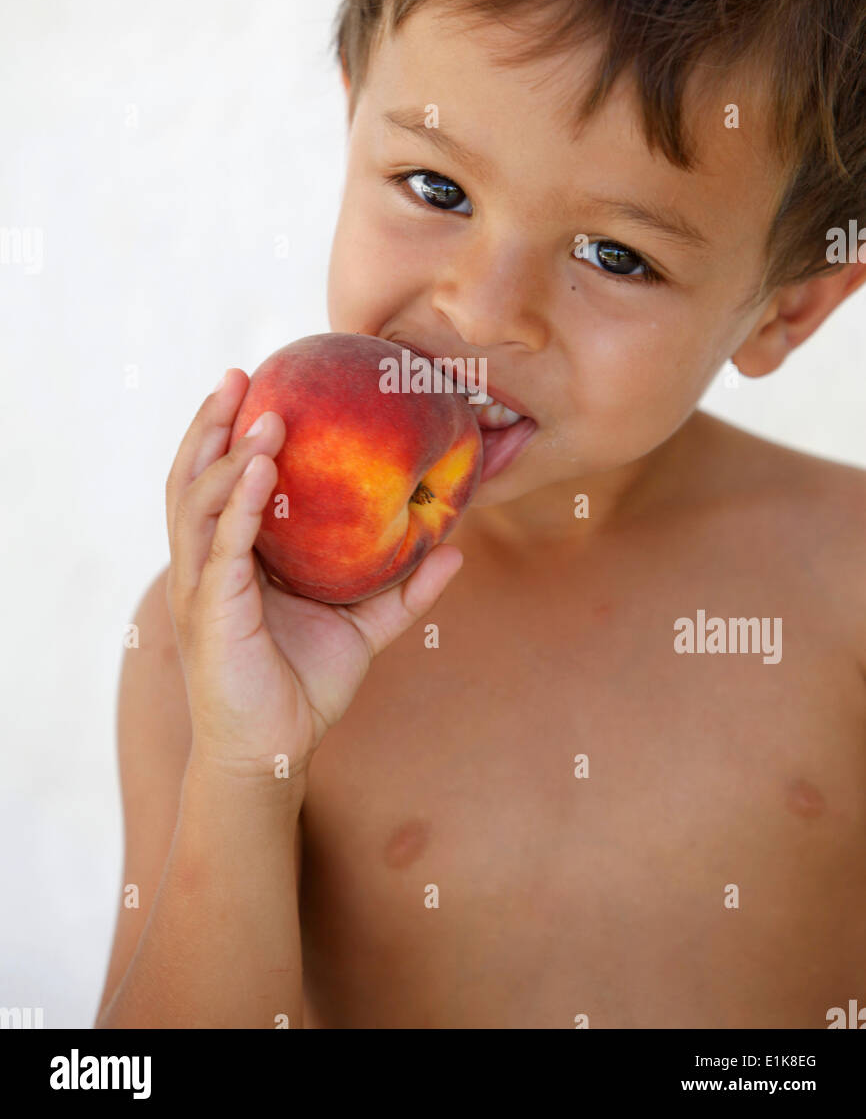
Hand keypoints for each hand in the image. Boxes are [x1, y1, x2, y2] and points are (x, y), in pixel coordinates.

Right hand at [165, 369, 463, 784]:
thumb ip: (404, 590)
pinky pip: (223, 545)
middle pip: (193, 477)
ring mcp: (202, 586)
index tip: (261, 385)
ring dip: (227, 452)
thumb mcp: (363, 629)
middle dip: (211, 422)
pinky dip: (240, 502)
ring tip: (263, 412)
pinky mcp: (211, 612)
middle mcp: (206, 564)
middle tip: (241, 374)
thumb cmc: (303, 689)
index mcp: (231, 559)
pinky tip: (263, 469)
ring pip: (197, 501)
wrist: (271, 755)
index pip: (220, 481)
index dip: (230, 433)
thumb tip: (455, 551)